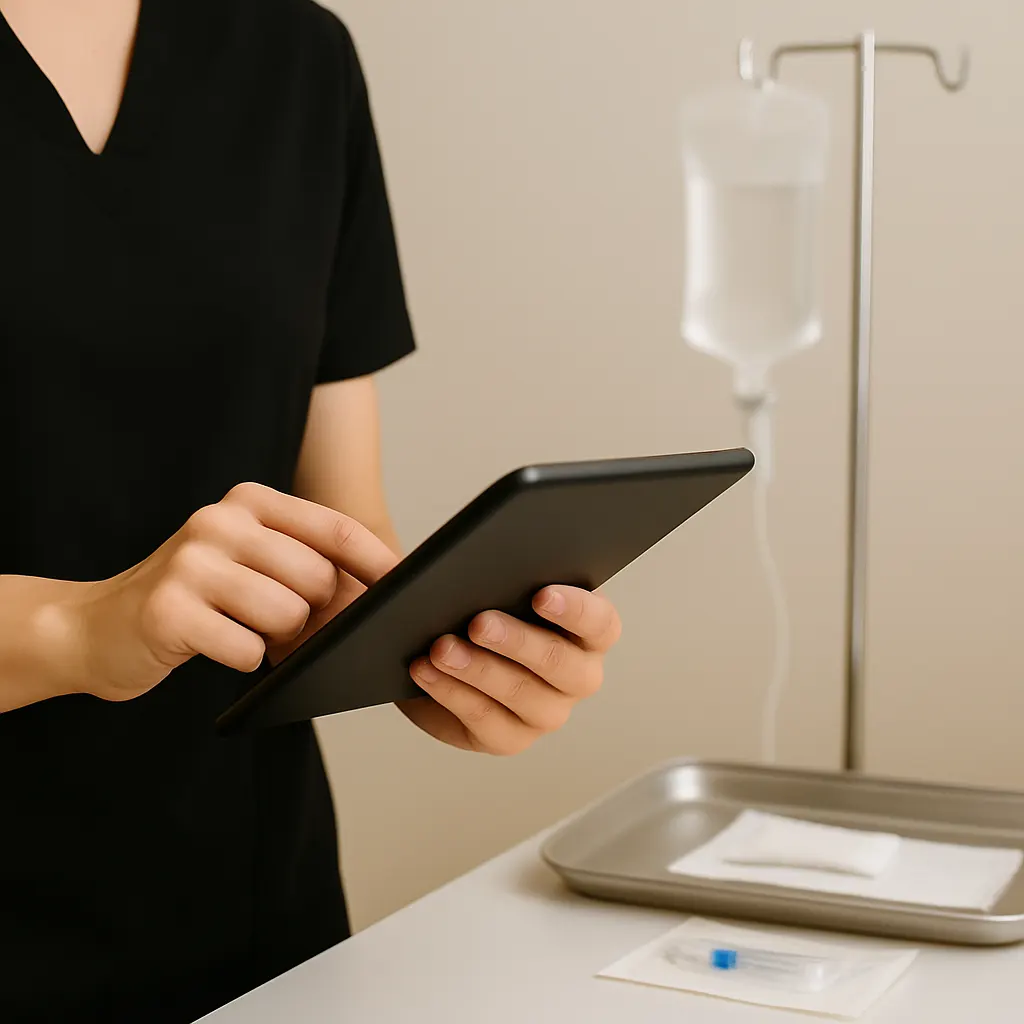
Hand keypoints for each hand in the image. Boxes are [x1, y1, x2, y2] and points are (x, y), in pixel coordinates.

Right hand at [72, 483, 397, 700]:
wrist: (93, 628)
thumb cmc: (194, 599)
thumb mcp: (248, 564)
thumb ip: (306, 565)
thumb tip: (386, 592)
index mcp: (249, 501)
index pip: (336, 529)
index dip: (379, 564)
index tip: (410, 591)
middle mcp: (220, 520)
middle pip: (318, 579)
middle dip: (317, 616)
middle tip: (292, 630)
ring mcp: (191, 562)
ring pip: (288, 615)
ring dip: (279, 641)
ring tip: (248, 632)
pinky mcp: (168, 610)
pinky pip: (247, 650)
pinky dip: (244, 660)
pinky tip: (216, 645)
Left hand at [401, 586, 621, 754]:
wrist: (441, 644)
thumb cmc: (481, 603)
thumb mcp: (492, 580)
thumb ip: (496, 568)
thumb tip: (475, 560)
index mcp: (589, 631)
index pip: (601, 623)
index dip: (576, 611)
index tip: (540, 595)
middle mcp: (579, 676)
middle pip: (561, 663)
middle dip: (517, 641)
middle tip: (479, 623)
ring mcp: (548, 712)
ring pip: (523, 695)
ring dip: (479, 670)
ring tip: (441, 648)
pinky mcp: (510, 739)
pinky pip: (486, 721)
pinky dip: (453, 693)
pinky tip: (426, 671)